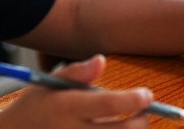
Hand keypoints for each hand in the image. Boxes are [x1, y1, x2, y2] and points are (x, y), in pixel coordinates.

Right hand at [0, 55, 151, 127]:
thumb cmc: (35, 106)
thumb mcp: (49, 83)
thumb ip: (77, 72)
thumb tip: (102, 61)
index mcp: (67, 107)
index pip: (109, 104)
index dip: (134, 100)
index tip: (147, 94)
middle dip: (142, 120)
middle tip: (144, 110)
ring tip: (131, 123)